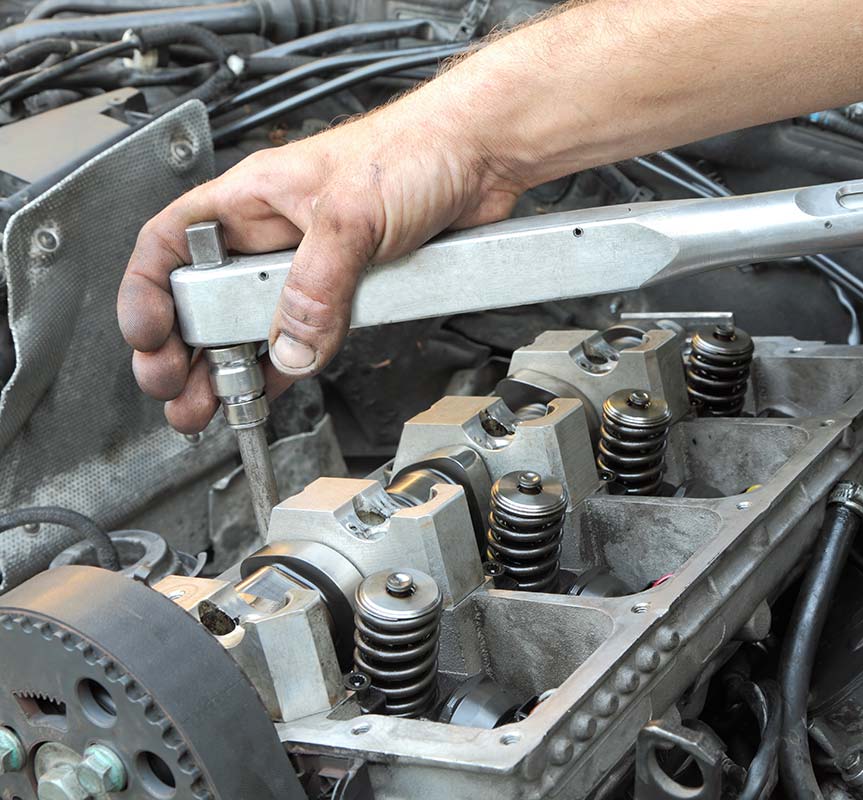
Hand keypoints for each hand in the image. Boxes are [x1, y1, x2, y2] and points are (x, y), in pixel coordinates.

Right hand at [118, 95, 523, 433]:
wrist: (482, 157)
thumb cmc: (417, 149)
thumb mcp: (352, 215)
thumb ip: (317, 285)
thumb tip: (289, 347)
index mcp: (253, 197)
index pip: (172, 242)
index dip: (148, 290)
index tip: (147, 335)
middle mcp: (276, 232)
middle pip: (208, 296)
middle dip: (185, 347)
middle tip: (174, 390)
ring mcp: (313, 264)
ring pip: (255, 323)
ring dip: (230, 367)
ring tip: (207, 407)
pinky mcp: (351, 287)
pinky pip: (308, 333)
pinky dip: (286, 365)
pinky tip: (268, 392)